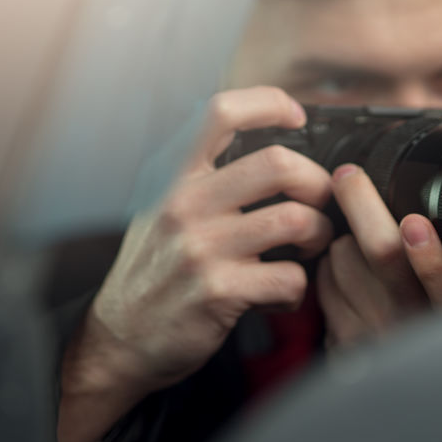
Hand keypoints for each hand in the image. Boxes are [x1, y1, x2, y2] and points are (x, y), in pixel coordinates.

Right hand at [58, 87, 332, 441]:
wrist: (120, 339)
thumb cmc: (153, 269)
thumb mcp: (160, 206)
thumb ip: (201, 173)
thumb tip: (262, 141)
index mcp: (171, 174)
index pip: (221, 111)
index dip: (270, 103)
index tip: (296, 117)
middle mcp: (183, 203)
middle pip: (278, 163)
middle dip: (317, 182)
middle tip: (321, 201)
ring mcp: (201, 247)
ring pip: (295, 219)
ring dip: (319, 234)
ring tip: (311, 245)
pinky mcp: (219, 291)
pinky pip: (290, 277)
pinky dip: (300, 287)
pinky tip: (283, 293)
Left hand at [316, 164, 441, 347]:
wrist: (421, 390)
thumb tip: (437, 210)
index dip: (429, 255)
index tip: (415, 225)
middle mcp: (416, 329)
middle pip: (381, 257)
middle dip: (361, 206)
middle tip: (349, 175)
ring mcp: (376, 338)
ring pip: (344, 261)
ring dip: (346, 239)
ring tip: (361, 241)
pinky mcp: (343, 345)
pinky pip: (324, 286)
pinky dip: (331, 269)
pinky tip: (349, 274)